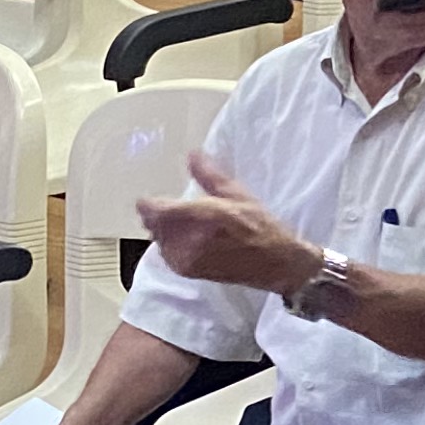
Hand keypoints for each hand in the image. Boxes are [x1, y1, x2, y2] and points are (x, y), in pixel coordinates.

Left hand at [136, 149, 305, 293]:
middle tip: (176, 211)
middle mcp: (187, 238)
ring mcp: (185, 256)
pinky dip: (171, 245)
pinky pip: (165, 253)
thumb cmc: (261, 226)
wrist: (275, 263)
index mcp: (200, 215)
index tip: (155, 199)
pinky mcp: (186, 270)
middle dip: (159, 215)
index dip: (150, 202)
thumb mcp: (239, 195)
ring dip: (165, 230)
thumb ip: (210, 176)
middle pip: (152, 223)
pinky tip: (190, 242)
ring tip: (187, 227)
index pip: (153, 209)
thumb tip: (192, 155)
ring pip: (157, 238)